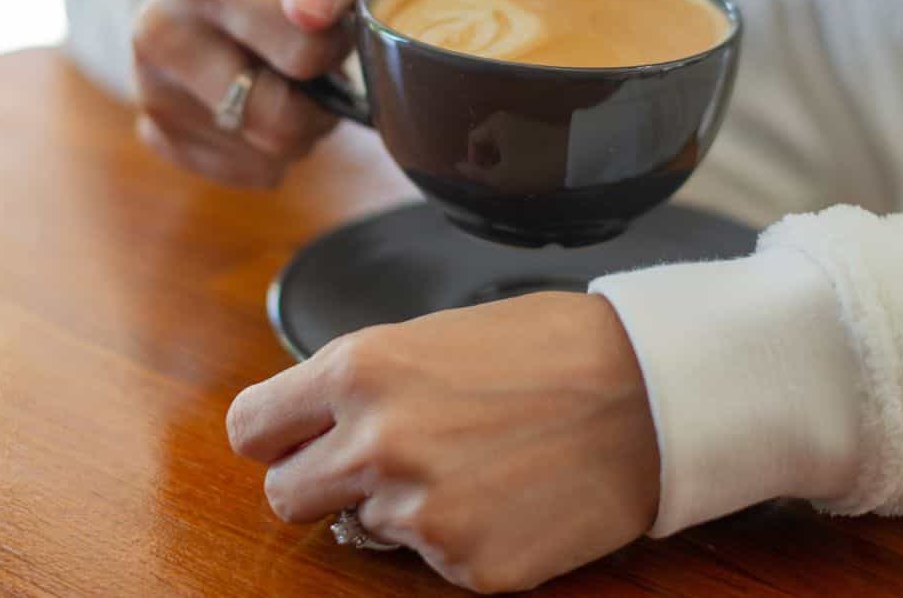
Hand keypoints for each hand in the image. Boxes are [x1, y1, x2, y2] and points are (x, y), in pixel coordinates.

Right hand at [132, 0, 368, 187]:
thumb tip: (312, 11)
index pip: (302, 50)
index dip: (333, 44)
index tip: (325, 22)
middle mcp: (160, 32)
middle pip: (279, 118)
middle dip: (317, 101)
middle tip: (315, 67)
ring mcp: (152, 89)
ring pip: (268, 152)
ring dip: (298, 127)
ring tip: (285, 80)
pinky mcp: (159, 134)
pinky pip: (249, 172)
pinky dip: (270, 151)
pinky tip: (258, 104)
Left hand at [227, 291, 660, 592]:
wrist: (652, 393)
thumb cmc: (549, 349)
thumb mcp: (430, 336)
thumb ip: (359, 382)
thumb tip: (311, 425)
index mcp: (358, 370)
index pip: (251, 428)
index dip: (275, 435)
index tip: (293, 439)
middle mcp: (376, 444)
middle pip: (285, 495)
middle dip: (320, 482)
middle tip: (378, 463)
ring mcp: (420, 513)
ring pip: (361, 530)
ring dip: (398, 507)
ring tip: (471, 465)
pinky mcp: (466, 566)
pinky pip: (430, 562)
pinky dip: (459, 537)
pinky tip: (505, 496)